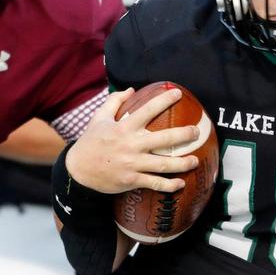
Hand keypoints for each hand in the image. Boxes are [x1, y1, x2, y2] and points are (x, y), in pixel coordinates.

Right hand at [64, 88, 200, 194]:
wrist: (78, 170)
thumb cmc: (90, 142)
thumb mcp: (99, 118)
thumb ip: (114, 102)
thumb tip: (131, 89)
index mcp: (124, 128)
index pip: (147, 110)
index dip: (164, 100)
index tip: (178, 93)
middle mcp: (131, 145)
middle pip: (163, 138)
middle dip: (183, 135)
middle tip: (197, 132)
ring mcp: (132, 164)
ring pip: (163, 164)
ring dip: (182, 163)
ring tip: (196, 160)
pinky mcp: (131, 180)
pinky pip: (154, 183)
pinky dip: (169, 185)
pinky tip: (180, 183)